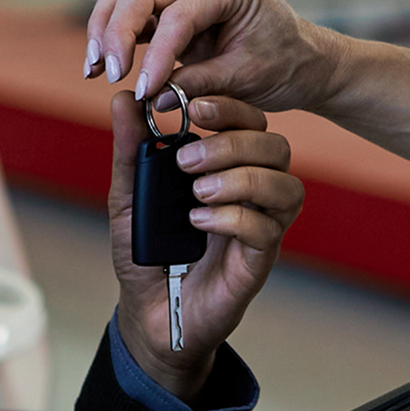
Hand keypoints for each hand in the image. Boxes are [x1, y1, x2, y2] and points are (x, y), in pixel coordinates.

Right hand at [84, 0, 336, 115]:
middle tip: (110, 74)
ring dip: (105, 28)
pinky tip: (99, 63)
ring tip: (95, 68)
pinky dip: (113, 33)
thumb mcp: (246, 80)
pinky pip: (132, 8)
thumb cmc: (284, 64)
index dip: (155, 55)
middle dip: (117, 33)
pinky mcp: (172, 1)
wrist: (302, 59)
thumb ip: (198, 85)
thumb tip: (151, 97)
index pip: (178, 15)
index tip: (143, 91)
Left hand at [106, 91, 303, 401]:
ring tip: (196, 192)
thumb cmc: (145, 251)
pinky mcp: (259, 259)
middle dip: (232, 144)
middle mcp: (252, 190)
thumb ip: (131, 149)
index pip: (249, 120)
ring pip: (285, 185)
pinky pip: (268, 228)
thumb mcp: (127, 196)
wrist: (148, 312)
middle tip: (187, 162)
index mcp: (225, 165)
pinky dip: (233, 218)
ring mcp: (260, 224)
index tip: (193, 108)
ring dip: (241, 179)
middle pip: (275, 146)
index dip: (230, 107)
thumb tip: (124, 99)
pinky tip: (199, 222)